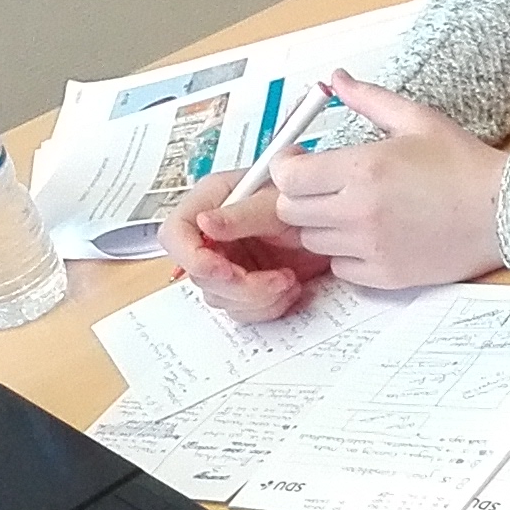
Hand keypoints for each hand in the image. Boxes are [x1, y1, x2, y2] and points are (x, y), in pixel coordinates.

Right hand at [161, 180, 323, 319]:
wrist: (334, 223)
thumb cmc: (306, 198)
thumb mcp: (277, 202)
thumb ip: (241, 214)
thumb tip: (204, 223)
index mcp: (210, 203)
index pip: (175, 233)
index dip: (192, 258)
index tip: (225, 271)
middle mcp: (213, 235)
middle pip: (200, 276)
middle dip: (240, 286)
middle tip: (276, 279)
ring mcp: (228, 262)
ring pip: (220, 298)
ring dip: (258, 298)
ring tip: (289, 279)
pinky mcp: (245, 285)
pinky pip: (242, 310)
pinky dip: (268, 306)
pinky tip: (290, 287)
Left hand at [267, 74, 506, 290]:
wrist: (505, 211)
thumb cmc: (464, 165)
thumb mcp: (417, 119)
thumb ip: (368, 98)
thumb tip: (337, 79)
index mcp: (364, 168)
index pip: (288, 176)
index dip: (287, 167)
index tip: (300, 161)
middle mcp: (360, 211)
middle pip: (291, 211)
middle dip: (301, 195)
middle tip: (326, 184)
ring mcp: (371, 247)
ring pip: (313, 240)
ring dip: (323, 224)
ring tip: (354, 208)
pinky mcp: (385, 275)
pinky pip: (340, 267)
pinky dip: (346, 253)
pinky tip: (372, 235)